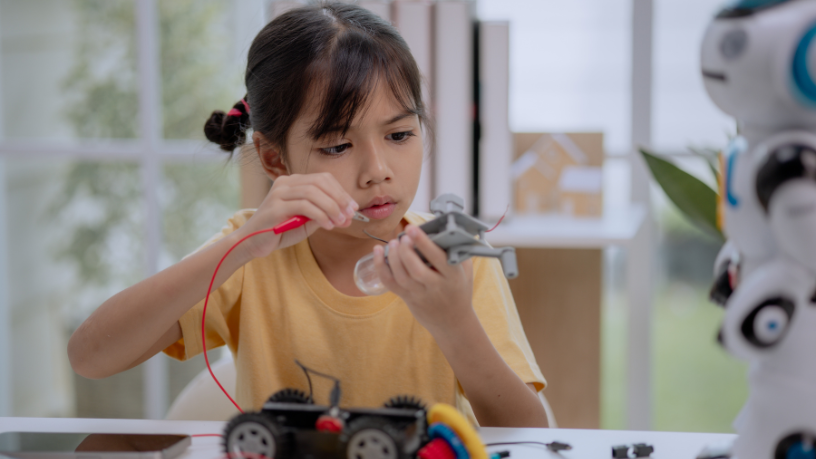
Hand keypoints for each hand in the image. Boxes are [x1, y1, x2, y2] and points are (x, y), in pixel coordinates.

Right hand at [236, 173, 357, 258]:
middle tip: (349, 214)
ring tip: (340, 221)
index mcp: (294, 182)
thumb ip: (323, 215)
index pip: (323, 179)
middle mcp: (286, 183)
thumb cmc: (280, 231)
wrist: (252, 243)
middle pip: (320, 182)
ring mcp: (279, 193)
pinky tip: (328, 225)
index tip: (353, 207)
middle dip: (339, 198)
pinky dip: (320, 215)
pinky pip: (304, 206)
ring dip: (331, 207)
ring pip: (313, 192)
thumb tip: (347, 215)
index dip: (341, 191)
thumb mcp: (306, 222)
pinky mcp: (275, 206)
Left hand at [373, 224, 473, 333]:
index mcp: (453, 276)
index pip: (438, 258)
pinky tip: (377, 252)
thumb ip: (456, 251)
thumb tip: (443, 228)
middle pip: (417, 270)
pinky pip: (390, 283)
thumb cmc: (459, 289)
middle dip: (406, 251)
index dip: (424, 243)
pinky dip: (381, 267)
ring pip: (402, 277)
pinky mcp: (407, 297)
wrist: (453, 321)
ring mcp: (419, 294)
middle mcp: (436, 286)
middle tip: (402, 237)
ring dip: (394, 258)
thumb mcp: (465, 270)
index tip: (413, 229)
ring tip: (392, 243)